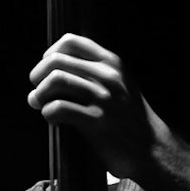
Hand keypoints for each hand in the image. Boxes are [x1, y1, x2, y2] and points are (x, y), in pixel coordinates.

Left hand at [28, 33, 164, 180]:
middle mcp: (108, 76)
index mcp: (112, 63)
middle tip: (37, 92)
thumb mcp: (120, 84)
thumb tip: (51, 68)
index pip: (70, 42)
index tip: (46, 71)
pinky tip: (53, 120)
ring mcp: (103, 98)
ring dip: (39, 94)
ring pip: (55, 81)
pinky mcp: (97, 121)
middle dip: (38, 77)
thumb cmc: (128, 118)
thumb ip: (94, 72)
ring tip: (40, 105)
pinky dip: (47, 113)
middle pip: (55, 61)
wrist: (152, 149)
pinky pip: (58, 108)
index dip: (49, 55)